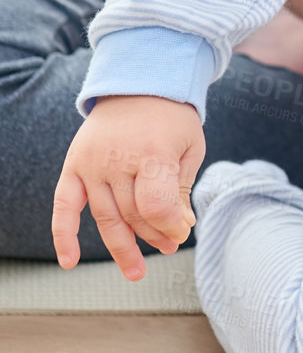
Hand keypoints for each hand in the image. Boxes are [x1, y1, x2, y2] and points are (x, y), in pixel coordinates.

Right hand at [52, 95, 204, 280]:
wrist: (139, 83)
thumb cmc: (171, 118)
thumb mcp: (189, 148)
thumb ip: (181, 189)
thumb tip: (180, 228)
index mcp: (152, 152)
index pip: (155, 207)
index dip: (170, 226)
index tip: (182, 231)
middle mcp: (117, 159)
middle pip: (133, 215)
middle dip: (154, 236)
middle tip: (169, 246)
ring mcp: (92, 163)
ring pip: (105, 217)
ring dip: (122, 247)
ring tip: (137, 269)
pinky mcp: (74, 166)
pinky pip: (64, 206)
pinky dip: (64, 237)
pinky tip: (68, 263)